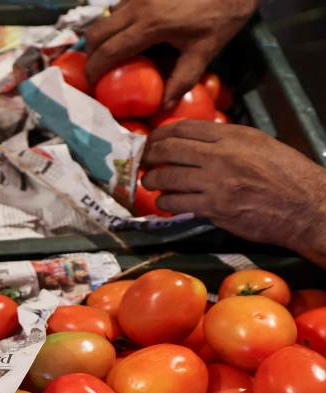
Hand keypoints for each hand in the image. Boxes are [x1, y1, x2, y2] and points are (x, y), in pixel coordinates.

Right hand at [84, 0, 257, 108]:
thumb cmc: (223, 13)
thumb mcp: (206, 49)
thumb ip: (183, 78)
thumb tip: (164, 106)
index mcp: (151, 25)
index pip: (109, 50)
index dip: (95, 69)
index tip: (92, 83)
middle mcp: (138, 7)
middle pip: (97, 33)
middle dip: (92, 53)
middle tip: (99, 69)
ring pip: (106, 18)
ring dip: (103, 37)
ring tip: (114, 53)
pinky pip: (119, 7)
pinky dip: (117, 23)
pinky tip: (131, 33)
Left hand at [143, 120, 325, 260]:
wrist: (307, 207)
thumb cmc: (287, 176)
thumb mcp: (261, 145)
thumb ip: (228, 141)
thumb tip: (195, 142)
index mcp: (235, 136)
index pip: (185, 128)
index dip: (161, 134)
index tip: (152, 141)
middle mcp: (224, 155)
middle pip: (170, 149)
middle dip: (149, 155)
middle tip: (142, 161)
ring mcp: (217, 182)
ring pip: (168, 176)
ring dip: (152, 180)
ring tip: (149, 182)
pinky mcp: (215, 208)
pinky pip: (177, 202)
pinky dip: (165, 201)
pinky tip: (165, 201)